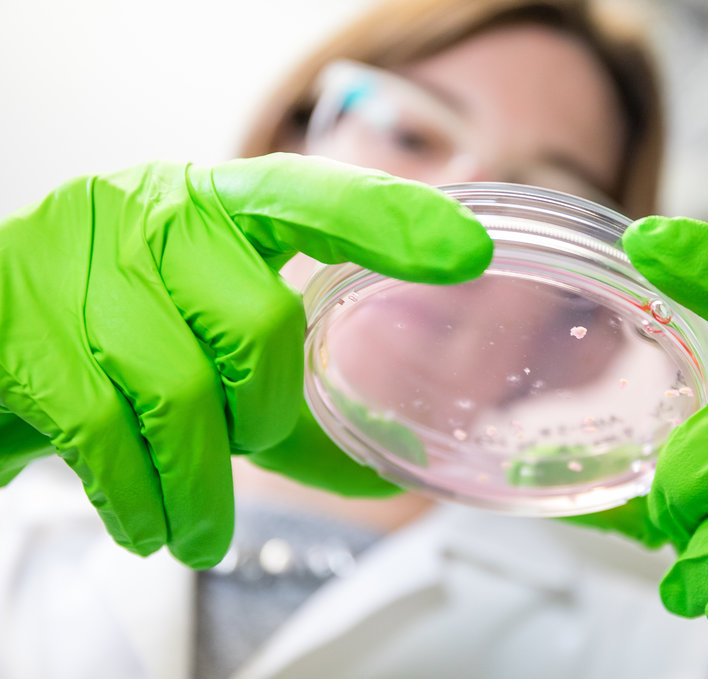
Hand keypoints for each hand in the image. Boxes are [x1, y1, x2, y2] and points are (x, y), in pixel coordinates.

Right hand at [0, 153, 491, 567]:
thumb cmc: (124, 338)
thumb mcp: (211, 347)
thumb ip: (291, 401)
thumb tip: (386, 469)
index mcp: (217, 204)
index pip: (315, 194)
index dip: (392, 221)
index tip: (465, 253)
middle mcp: (151, 215)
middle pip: (262, 327)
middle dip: (267, 414)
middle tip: (247, 446)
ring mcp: (80, 263)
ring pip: (185, 392)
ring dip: (201, 488)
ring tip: (197, 529)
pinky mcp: (18, 329)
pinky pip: (107, 435)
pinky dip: (141, 502)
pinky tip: (148, 522)